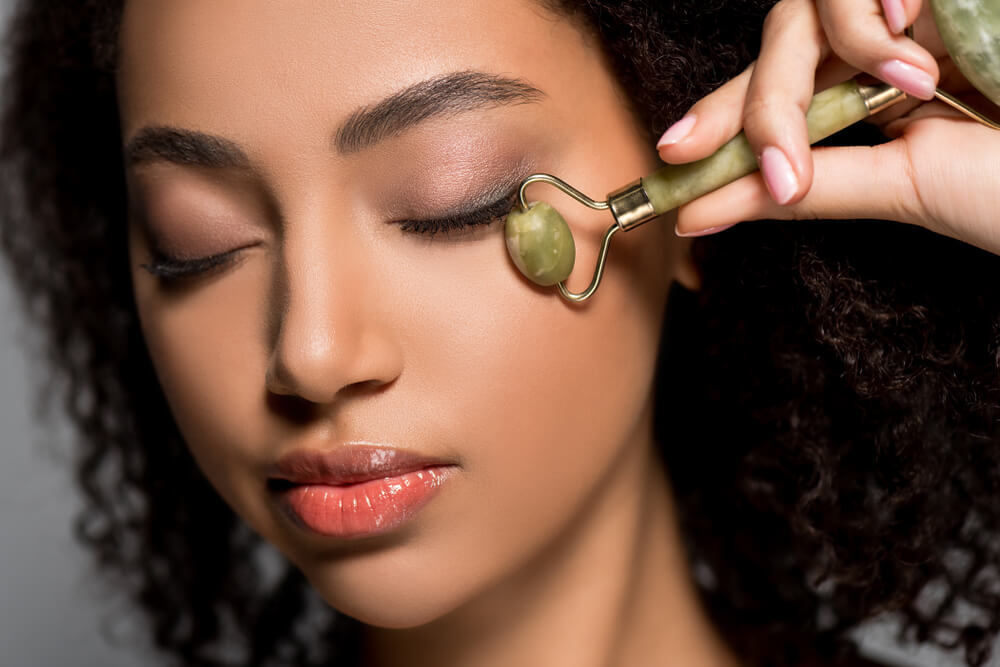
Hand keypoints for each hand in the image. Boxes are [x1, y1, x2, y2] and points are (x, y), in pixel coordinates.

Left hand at [659, 0, 999, 256]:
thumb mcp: (904, 189)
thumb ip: (806, 189)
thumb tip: (699, 215)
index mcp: (868, 95)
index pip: (775, 87)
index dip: (721, 111)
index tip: (673, 155)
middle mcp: (887, 45)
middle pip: (787, 36)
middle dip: (769, 98)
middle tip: (780, 164)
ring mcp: (923, 11)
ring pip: (822, 0)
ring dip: (848, 39)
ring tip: (912, 83)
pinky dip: (878, 5)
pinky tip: (916, 31)